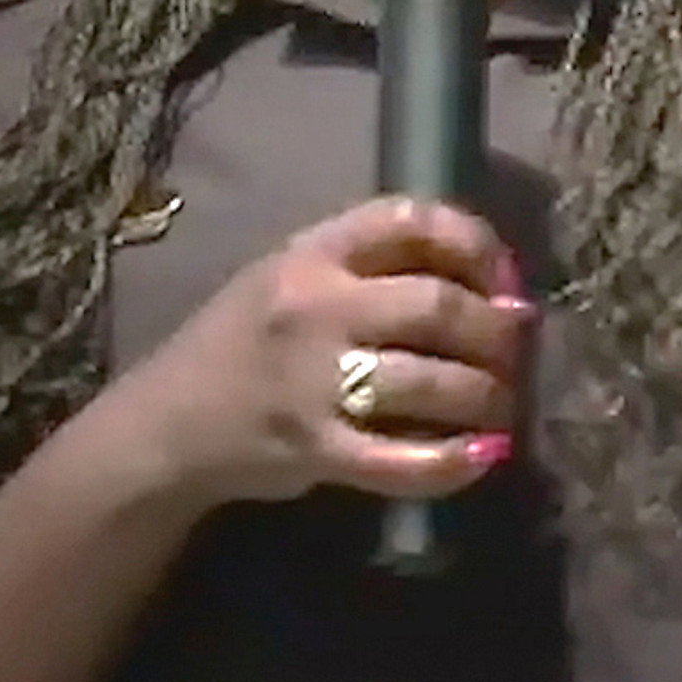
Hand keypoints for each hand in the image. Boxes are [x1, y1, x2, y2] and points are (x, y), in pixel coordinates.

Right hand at [96, 197, 532, 512]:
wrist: (166, 423)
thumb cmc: (242, 343)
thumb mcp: (288, 276)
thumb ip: (367, 266)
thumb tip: (483, 281)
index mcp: (311, 254)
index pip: (408, 220)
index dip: (474, 241)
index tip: (503, 274)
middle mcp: (315, 307)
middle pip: (435, 303)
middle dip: (494, 328)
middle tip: (515, 346)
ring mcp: (313, 381)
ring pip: (430, 381)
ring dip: (486, 395)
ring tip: (502, 405)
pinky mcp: (315, 448)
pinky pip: (401, 460)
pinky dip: (452, 461)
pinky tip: (482, 456)